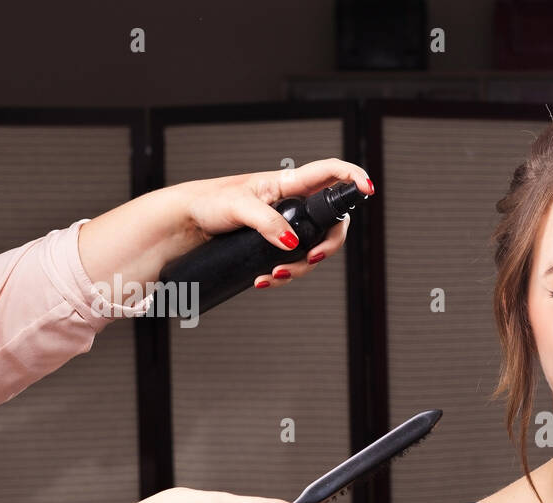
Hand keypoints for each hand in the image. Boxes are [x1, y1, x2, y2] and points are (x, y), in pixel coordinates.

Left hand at [177, 158, 373, 287]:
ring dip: (302, 267)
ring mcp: (286, 225)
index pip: (330, 173)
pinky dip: (285, 274)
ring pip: (313, 247)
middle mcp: (293, 203)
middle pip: (331, 222)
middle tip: (312, 257)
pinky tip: (265, 280)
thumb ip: (267, 222)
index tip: (367, 189)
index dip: (353, 177)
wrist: (184, 224)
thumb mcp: (237, 207)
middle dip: (328, 245)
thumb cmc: (207, 202)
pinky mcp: (275, 244)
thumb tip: (292, 243)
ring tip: (275, 275)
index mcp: (288, 183)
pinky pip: (294, 261)